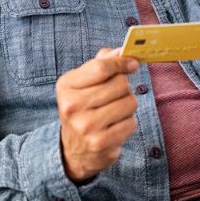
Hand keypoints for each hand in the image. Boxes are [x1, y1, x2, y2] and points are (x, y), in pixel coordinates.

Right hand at [57, 48, 139, 183]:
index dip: (121, 62)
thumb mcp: (83, 83)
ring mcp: (86, 126)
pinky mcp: (101, 142)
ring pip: (130, 102)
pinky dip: (128, 123)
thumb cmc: (82, 109)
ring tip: (115, 112)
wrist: (74, 149)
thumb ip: (100, 64)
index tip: (133, 63)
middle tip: (116, 95)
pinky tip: (115, 126)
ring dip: (127, 106)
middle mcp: (72, 105)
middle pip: (120, 84)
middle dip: (124, 87)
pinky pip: (131, 122)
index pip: (101, 67)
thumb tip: (120, 51)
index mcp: (66, 86)